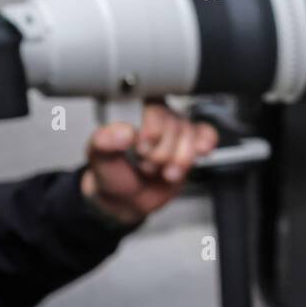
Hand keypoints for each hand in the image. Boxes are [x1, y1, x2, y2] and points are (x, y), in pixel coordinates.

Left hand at [80, 101, 219, 225]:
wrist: (127, 199)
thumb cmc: (112, 173)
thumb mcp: (98, 158)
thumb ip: (104, 141)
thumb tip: (124, 132)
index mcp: (133, 111)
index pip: (154, 107)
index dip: (153, 129)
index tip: (142, 148)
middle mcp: (157, 117)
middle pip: (175, 124)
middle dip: (163, 152)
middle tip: (147, 165)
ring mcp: (175, 131)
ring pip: (191, 135)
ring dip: (179, 159)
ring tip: (164, 172)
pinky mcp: (191, 144)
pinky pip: (206, 135)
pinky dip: (205, 142)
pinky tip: (201, 151)